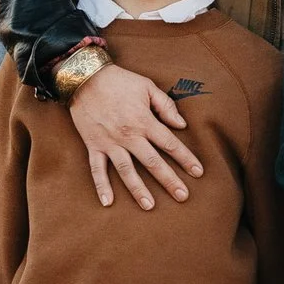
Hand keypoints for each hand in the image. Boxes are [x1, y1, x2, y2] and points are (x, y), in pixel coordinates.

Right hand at [64, 64, 200, 208]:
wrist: (84, 78)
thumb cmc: (119, 80)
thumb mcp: (147, 86)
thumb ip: (166, 106)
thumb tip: (182, 125)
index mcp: (144, 121)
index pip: (170, 144)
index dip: (186, 158)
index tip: (198, 172)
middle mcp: (129, 135)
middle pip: (153, 162)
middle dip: (169, 180)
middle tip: (183, 196)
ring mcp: (110, 142)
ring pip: (127, 170)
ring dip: (138, 189)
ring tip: (149, 206)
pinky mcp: (93, 145)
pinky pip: (97, 169)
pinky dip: (101, 185)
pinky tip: (108, 202)